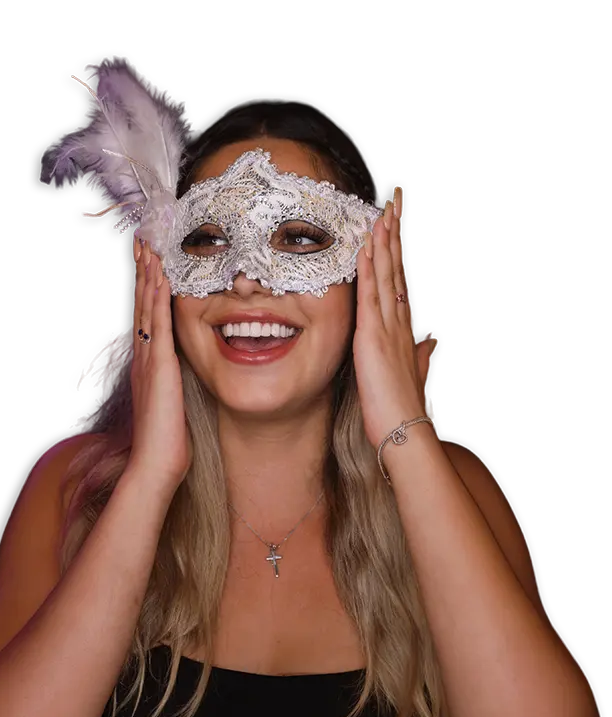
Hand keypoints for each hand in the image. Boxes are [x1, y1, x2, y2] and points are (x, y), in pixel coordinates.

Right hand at [127, 237, 191, 491]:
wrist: (156, 464)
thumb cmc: (166, 440)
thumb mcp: (170, 403)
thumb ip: (172, 384)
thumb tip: (180, 374)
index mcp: (147, 365)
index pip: (146, 318)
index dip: (145, 289)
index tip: (148, 263)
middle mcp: (144, 357)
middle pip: (141, 305)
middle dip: (142, 273)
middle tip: (143, 242)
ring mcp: (149, 360)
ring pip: (146, 308)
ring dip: (148, 276)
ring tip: (150, 246)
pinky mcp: (160, 367)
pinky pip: (159, 325)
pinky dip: (158, 298)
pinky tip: (161, 276)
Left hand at [353, 187, 437, 450]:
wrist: (406, 430)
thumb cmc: (404, 404)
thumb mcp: (415, 373)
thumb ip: (424, 354)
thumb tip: (434, 339)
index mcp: (404, 327)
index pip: (400, 280)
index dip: (397, 251)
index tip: (394, 225)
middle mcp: (399, 320)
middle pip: (396, 268)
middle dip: (394, 233)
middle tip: (393, 201)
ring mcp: (388, 326)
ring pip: (387, 275)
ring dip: (384, 241)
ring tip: (383, 211)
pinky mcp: (373, 336)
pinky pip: (371, 296)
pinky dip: (370, 269)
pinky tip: (368, 247)